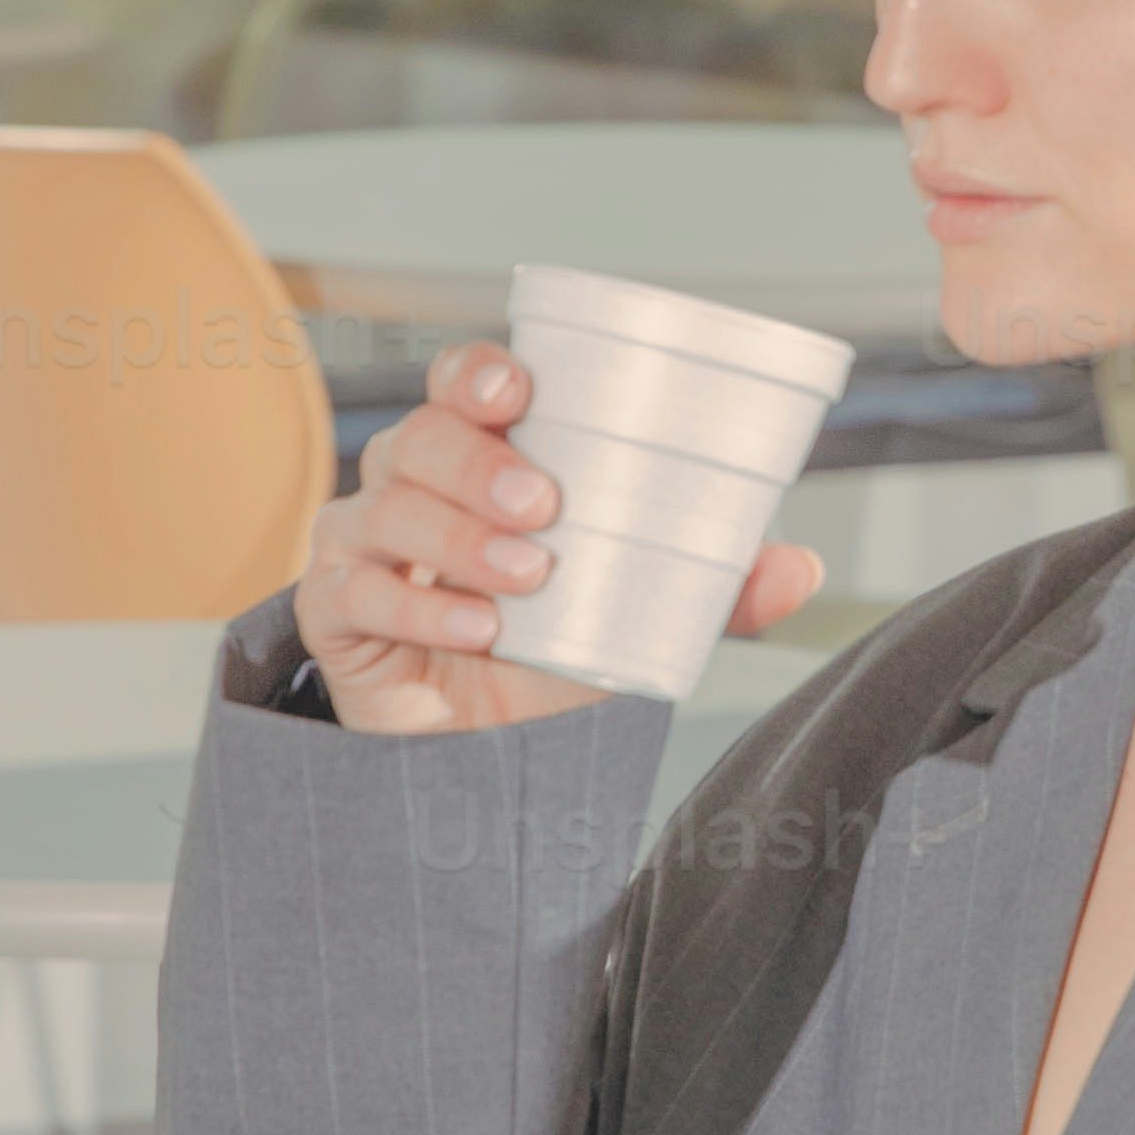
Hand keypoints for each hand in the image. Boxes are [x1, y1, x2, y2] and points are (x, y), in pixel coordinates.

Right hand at [290, 334, 826, 736]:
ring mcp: (362, 547)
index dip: (478, 372)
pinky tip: (474, 628)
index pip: (460, 385)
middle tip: (546, 506)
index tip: (519, 391)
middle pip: (417, 437)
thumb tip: (800, 565)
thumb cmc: (551, 657)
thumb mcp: (640, 614)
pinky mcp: (334, 615)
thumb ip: (711, 587)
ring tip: (527, 580)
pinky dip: (417, 603)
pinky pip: (353, 590)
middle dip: (478, 463)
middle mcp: (412, 488)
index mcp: (480, 460)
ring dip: (459, 536)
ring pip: (382, 506)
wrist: (493, 761)